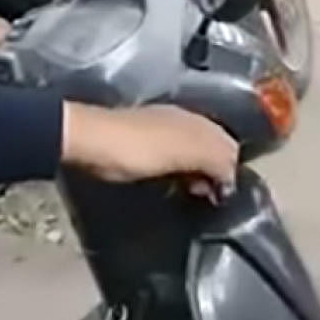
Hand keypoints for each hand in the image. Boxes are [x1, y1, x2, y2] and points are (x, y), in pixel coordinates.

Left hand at [61, 102, 238, 197]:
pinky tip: (174, 182)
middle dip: (218, 172)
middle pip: (214, 147)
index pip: (229, 146)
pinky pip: (175, 155)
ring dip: (199, 173)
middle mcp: (184, 120)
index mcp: (196, 121)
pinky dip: (182, 170)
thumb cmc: (135, 149)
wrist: (88, 140)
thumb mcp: (182, 154)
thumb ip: (213, 159)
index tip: (224, 197)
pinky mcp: (143, 140)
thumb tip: (231, 175)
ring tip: (194, 194)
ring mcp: (162, 128)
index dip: (231, 171)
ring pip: (194, 152)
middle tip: (210, 198)